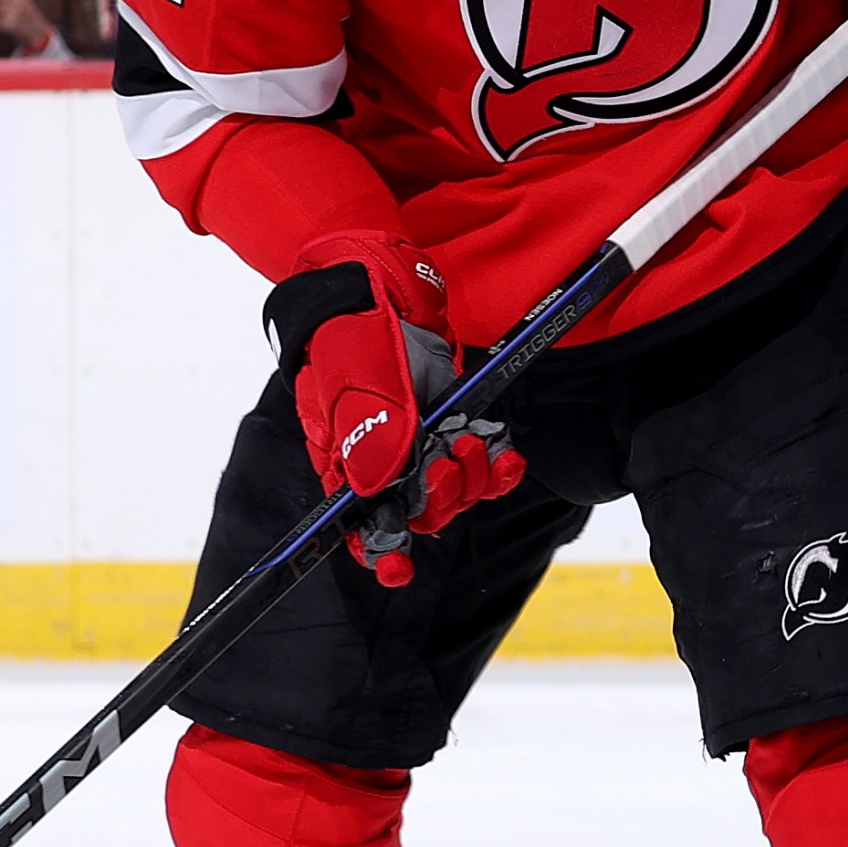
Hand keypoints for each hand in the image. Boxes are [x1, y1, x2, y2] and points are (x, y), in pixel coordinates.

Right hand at [264, 232, 524, 584]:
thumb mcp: (355, 368)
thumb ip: (367, 424)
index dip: (378, 550)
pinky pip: (482, 463)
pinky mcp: (453, 421)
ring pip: (454, 491)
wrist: (380, 278)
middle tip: (448, 456)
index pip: (357, 520)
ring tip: (471, 439)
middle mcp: (382, 457)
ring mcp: (420, 440)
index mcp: (342, 456)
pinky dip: (498, 464)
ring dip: (471, 475)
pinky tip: (505, 453)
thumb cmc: (352, 323)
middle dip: (439, 494)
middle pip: (417, 510)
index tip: (396, 568)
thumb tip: (375, 490)